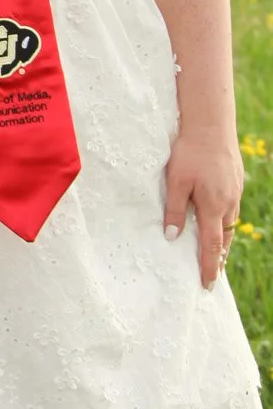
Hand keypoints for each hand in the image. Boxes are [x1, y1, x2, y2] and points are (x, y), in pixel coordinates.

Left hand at [163, 124, 243, 288]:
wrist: (211, 123)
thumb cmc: (189, 151)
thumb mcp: (175, 181)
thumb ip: (174, 210)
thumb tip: (173, 238)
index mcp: (214, 206)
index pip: (212, 246)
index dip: (209, 267)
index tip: (207, 285)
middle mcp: (229, 203)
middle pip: (225, 240)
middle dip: (218, 260)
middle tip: (212, 277)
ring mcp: (235, 192)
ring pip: (230, 225)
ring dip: (223, 242)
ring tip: (216, 257)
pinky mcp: (235, 182)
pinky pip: (232, 210)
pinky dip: (226, 224)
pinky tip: (219, 223)